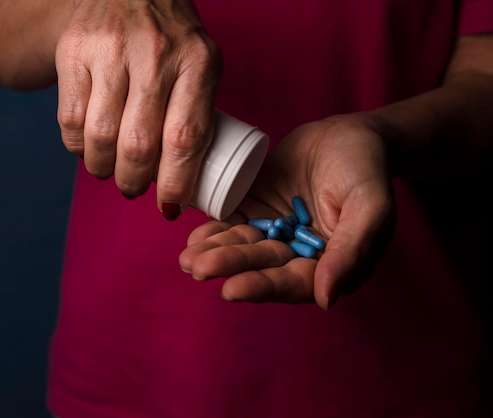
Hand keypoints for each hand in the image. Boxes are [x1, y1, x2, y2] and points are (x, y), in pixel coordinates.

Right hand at [55, 0, 221, 219]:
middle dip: (133, 182)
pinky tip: (89, 145)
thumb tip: (179, 186)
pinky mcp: (73, 50)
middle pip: (139, 144)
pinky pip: (69, 119)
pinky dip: (77, 146)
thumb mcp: (201, 67)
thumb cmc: (174, 40)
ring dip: (103, 168)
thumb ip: (195, 117)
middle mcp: (155, 53)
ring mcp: (110, 49)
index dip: (174, 183)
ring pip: (100, 136)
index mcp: (198, 62)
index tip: (168, 206)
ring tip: (110, 171)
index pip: (185, 139)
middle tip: (133, 188)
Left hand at [179, 114, 396, 309]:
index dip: (262, 286)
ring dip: (216, 254)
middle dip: (230, 267)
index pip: (293, 282)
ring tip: (188, 258)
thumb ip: (350, 251)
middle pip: (261, 266)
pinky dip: (214, 232)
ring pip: (243, 247)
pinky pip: (233, 223)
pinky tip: (194, 238)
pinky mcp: (256, 209)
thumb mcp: (370, 207)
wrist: (349, 133)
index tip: (231, 289)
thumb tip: (326, 299)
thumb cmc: (367, 169)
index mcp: (330, 264)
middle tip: (198, 268)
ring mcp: (275, 231)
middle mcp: (298, 253)